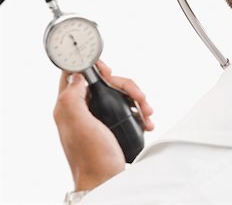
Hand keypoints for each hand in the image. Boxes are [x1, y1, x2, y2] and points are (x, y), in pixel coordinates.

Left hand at [53, 60, 153, 191]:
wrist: (106, 183)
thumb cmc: (93, 158)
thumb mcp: (80, 124)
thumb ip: (73, 97)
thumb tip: (78, 75)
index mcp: (68, 105)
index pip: (75, 72)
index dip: (92, 65)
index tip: (109, 72)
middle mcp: (82, 107)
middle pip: (104, 81)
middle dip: (125, 86)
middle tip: (139, 97)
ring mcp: (97, 115)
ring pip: (117, 93)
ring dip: (135, 99)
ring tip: (146, 112)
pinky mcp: (110, 123)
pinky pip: (125, 107)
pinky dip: (137, 111)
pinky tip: (145, 120)